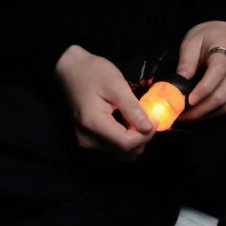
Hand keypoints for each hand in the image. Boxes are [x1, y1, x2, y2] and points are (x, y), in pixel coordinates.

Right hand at [54, 45, 154, 159]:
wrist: (70, 71)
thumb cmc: (93, 73)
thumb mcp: (116, 84)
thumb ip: (132, 108)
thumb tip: (149, 128)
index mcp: (93, 124)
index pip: (126, 144)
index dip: (146, 135)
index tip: (155, 119)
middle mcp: (87, 140)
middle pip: (124, 153)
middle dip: (141, 138)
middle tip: (146, 117)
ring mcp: (86, 143)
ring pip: (121, 155)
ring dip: (134, 141)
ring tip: (135, 119)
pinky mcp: (88, 142)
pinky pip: (113, 150)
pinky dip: (124, 141)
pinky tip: (126, 125)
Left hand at [175, 20, 225, 122]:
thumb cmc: (210, 36)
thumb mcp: (192, 41)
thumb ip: (186, 63)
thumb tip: (177, 87)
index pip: (218, 72)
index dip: (203, 89)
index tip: (188, 100)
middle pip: (223, 94)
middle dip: (201, 108)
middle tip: (182, 114)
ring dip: (206, 114)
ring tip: (188, 116)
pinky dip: (213, 111)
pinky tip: (199, 111)